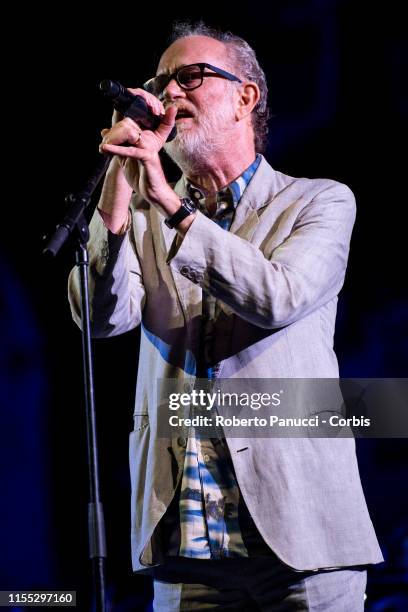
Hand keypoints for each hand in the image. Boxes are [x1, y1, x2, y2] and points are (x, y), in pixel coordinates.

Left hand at [100, 99, 178, 215]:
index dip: (113, 129)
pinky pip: (131, 150)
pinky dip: (117, 150)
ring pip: (128, 134)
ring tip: (104, 148)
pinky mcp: (148, 156)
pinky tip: (106, 150)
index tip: (105, 141)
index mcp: (143, 136)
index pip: (126, 123)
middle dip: (111, 134)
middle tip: (103, 146)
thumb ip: (116, 145)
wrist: (152, 192)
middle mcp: (148, 138)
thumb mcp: (125, 157)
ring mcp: (149, 146)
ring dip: (113, 140)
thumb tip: (104, 131)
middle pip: (126, 124)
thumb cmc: (141, 176)